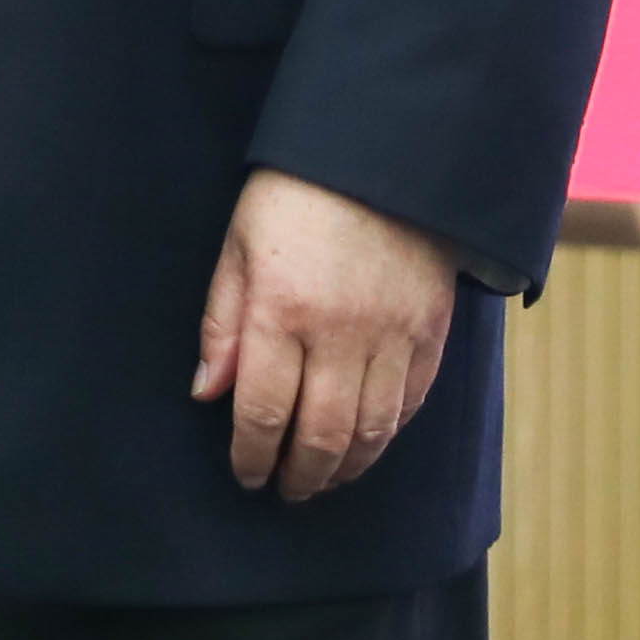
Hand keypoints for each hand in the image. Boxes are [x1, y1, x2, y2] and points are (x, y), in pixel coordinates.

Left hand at [193, 171, 457, 500]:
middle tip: (286, 490)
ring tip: (324, 479)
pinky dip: (387, 434)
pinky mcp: (431, 329)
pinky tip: (367, 442)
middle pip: (322, 436)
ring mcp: (392, 335)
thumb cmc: (295, 193)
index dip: (252, 457)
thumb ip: (223, 323)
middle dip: (300, 476)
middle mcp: (340, 333)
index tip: (247, 476)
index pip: (264, 413)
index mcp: (281, 311)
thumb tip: (208, 393)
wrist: (382, 150)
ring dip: (345, 468)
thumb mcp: (238, 245)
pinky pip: (411, 402)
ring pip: (371, 431)